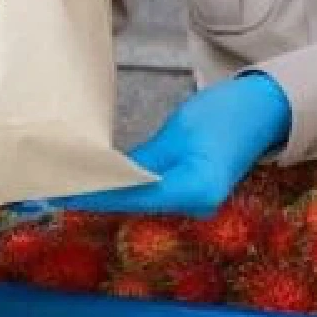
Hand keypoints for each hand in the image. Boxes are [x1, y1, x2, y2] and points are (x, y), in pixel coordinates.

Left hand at [58, 73, 291, 216]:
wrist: (262, 111)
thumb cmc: (223, 113)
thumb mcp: (177, 132)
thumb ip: (142, 160)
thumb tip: (103, 176)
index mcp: (196, 190)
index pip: (133, 197)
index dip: (94, 195)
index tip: (59, 193)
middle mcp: (197, 206)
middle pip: (135, 205)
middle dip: (96, 196)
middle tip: (53, 188)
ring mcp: (195, 204)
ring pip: (141, 202)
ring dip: (107, 194)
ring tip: (67, 186)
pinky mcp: (192, 194)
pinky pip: (151, 195)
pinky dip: (126, 189)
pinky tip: (99, 184)